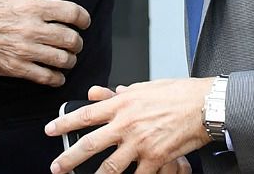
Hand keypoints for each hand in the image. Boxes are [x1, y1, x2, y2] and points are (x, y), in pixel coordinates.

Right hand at [0, 0, 89, 86]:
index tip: (83, 21)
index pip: (72, 13)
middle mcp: (31, 29)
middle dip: (77, 41)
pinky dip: (56, 77)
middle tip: (74, 41)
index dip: (83, 18)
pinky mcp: (14, 68)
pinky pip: (46, 77)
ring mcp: (23, 51)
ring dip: (69, 60)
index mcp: (31, 6)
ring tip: (66, 57)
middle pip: (71, 39)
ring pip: (62, 60)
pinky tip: (55, 74)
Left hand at [45, 79, 211, 173]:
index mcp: (121, 104)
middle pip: (90, 144)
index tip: (50, 130)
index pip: (85, 115)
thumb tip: (97, 95)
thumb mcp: (142, 87)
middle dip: (69, 157)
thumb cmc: (176, 94)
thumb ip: (117, 94)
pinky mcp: (156, 158)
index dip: (64, 123)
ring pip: (110, 166)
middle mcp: (126, 124)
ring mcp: (140, 143)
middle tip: (56, 166)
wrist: (203, 105)